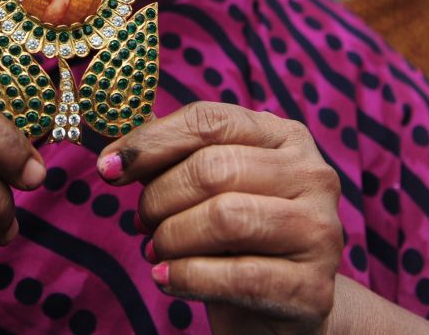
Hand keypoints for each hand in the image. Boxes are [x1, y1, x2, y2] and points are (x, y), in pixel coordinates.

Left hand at [96, 102, 341, 334]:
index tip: (108, 166)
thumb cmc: (236, 238)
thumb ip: (172, 160)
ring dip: (172, 236)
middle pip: (213, 168)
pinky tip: (167, 278)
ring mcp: (320, 231)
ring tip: (156, 250)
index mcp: (285, 135)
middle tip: (141, 222)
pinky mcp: (313, 288)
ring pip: (225, 218)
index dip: (150, 142)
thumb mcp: (210, 189)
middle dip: (159, 197)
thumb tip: (114, 154)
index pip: (209, 121)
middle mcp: (313, 174)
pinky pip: (238, 276)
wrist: (284, 309)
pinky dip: (188, 276)